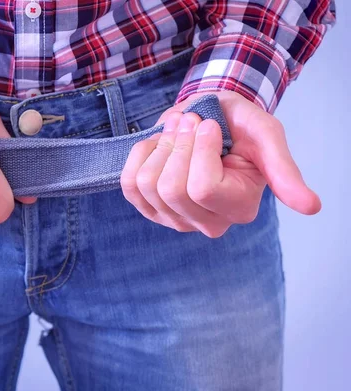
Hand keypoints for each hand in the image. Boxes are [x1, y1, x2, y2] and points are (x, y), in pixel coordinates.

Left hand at [120, 91, 320, 237]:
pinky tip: (159, 145)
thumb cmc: (239, 125)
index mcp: (239, 208)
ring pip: (147, 185)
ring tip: (179, 131)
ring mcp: (175, 220)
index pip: (202, 187)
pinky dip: (140, 154)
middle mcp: (208, 223)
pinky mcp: (150, 209)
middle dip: (177, 144)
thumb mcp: (266, 136)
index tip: (210, 125)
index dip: (200, 147)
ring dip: (160, 145)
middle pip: (171, 189)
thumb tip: (312, 208)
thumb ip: (284, 170)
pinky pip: (129, 183)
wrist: (208, 117)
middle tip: (192, 124)